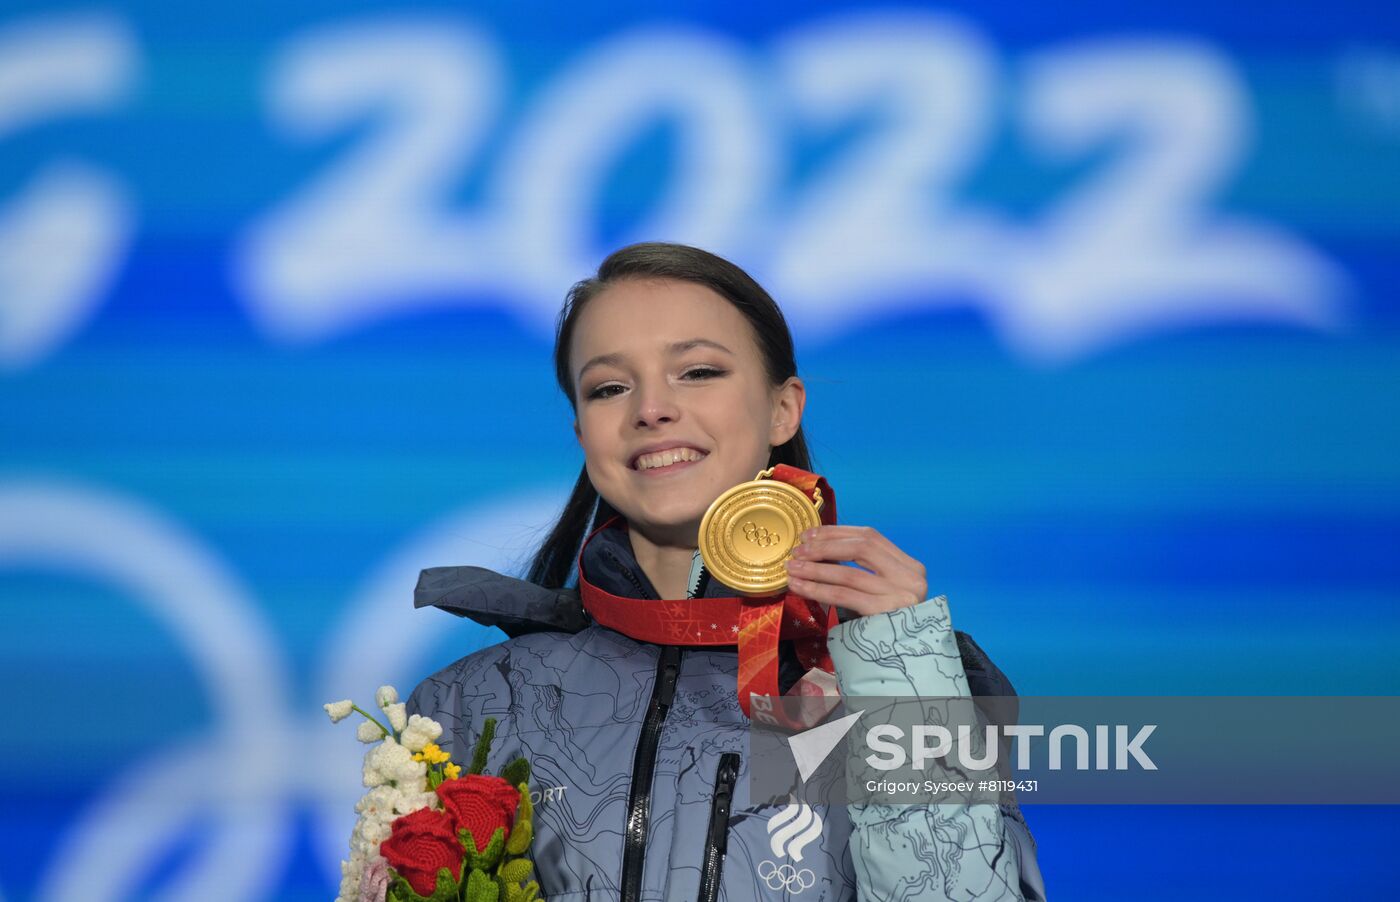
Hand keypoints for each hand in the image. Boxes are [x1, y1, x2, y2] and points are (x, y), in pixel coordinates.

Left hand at [783, 525, 928, 618]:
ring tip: (792, 570)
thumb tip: (815, 551)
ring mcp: (901, 595)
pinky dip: (818, 589)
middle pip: (861, 548)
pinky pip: (844, 595)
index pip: (871, 536)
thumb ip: (861, 570)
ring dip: (815, 569)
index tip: (809, 535)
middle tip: (797, 553)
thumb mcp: (880, 591)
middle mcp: (911, 577)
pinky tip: (799, 588)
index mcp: (910, 566)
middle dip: (824, 547)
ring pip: (849, 573)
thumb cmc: (886, 623)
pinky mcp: (886, 612)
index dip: (837, 533)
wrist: (902, 659)